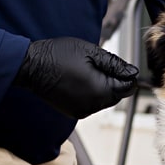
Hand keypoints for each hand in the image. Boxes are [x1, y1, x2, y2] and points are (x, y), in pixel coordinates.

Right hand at [15, 37, 138, 118]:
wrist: (32, 66)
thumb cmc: (58, 55)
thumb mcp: (91, 52)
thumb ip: (115, 64)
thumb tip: (132, 72)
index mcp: (99, 90)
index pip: (127, 88)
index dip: (128, 76)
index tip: (121, 65)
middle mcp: (92, 105)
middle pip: (117, 96)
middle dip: (115, 81)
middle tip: (101, 65)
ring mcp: (82, 110)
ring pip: (104, 100)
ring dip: (103, 87)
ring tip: (87, 71)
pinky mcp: (73, 112)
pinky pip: (91, 104)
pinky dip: (91, 94)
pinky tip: (80, 80)